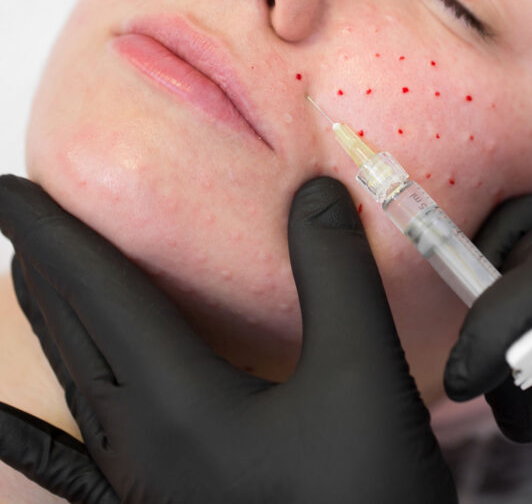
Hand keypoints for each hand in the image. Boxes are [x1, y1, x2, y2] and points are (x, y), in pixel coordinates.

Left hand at [0, 175, 455, 503]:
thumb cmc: (360, 498)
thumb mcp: (363, 377)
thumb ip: (335, 277)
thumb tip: (315, 190)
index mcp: (179, 403)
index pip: (101, 296)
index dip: (54, 236)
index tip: (7, 190)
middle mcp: (143, 445)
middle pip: (76, 340)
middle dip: (45, 274)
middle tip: (17, 222)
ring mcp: (145, 489)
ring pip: (76, 392)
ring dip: (51, 330)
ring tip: (27, 287)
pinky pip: (76, 468)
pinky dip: (31, 440)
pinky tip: (2, 426)